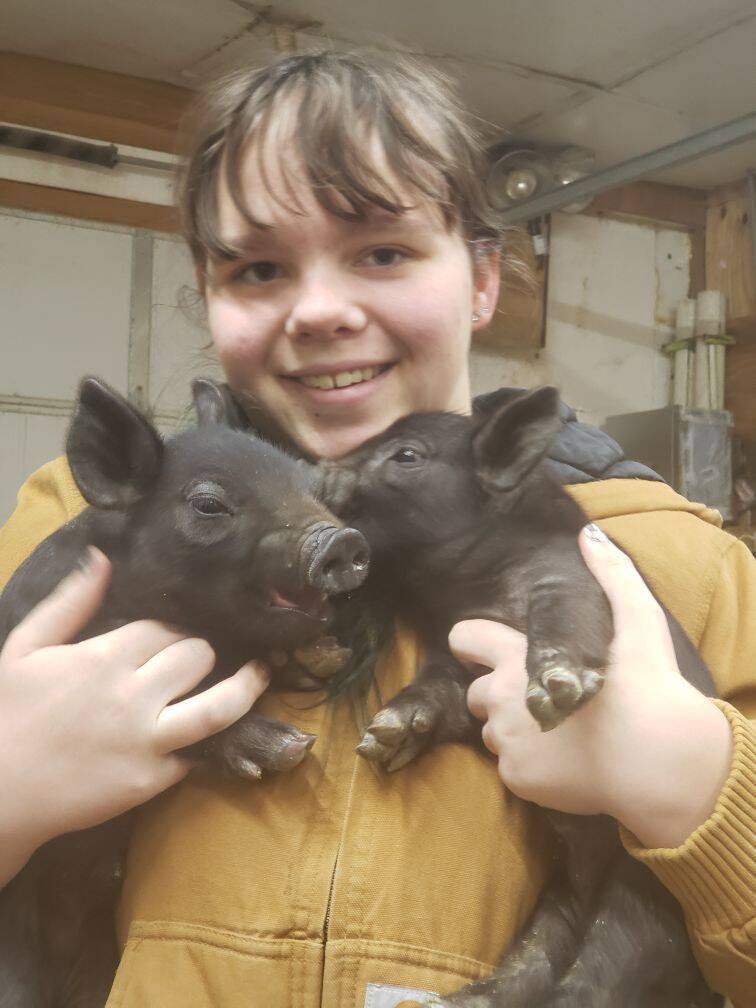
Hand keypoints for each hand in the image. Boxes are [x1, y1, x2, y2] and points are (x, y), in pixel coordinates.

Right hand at [0, 548, 268, 882]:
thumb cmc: (9, 714)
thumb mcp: (25, 647)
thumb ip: (69, 602)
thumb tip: (102, 556)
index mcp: (104, 656)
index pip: (165, 627)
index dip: (172, 629)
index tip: (172, 637)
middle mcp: (133, 695)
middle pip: (197, 656)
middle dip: (201, 652)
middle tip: (199, 658)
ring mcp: (147, 740)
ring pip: (220, 705)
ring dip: (248, 686)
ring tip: (262, 673)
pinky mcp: (152, 780)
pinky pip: (197, 753)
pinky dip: (209, 739)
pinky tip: (220, 728)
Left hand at [449, 526, 732, 847]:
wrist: (662, 760)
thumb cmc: (649, 685)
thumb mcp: (636, 618)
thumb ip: (610, 572)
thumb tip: (588, 533)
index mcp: (519, 655)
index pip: (465, 638)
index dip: (472, 644)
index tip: (487, 652)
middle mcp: (502, 697)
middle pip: (477, 694)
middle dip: (498, 695)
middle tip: (541, 700)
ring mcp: (507, 741)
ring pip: (493, 735)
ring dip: (514, 733)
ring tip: (559, 733)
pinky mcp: (519, 779)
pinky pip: (512, 770)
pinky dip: (531, 768)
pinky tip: (565, 763)